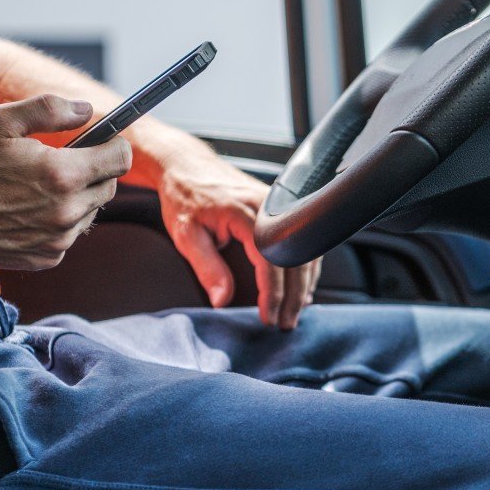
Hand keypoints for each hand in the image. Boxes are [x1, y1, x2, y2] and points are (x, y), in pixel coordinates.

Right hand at [0, 95, 131, 269]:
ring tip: (39, 187)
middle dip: (94, 170)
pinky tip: (30, 210)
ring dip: (76, 197)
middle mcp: (68, 210)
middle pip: (109, 186)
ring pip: (91, 211)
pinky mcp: (49, 256)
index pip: (120, 158)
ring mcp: (60, 238)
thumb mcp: (1, 122)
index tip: (104, 141)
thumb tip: (87, 110)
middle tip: (63, 162)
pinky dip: (59, 222)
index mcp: (63, 174)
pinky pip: (70, 234)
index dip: (114, 145)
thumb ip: (50, 109)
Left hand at [155, 142, 320, 328]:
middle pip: (294, 259)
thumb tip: (223, 300)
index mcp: (245, 213)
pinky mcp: (281, 207)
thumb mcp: (186, 235)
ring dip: (303, 284)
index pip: (270, 261)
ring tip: (294, 311)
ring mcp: (279, 205)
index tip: (269, 316)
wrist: (187, 167)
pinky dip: (304, 266)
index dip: (272, 293)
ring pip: (304, 250)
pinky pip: (302, 240)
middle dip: (293, 296)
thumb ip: (207, 268)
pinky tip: (300, 286)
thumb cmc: (185, 198)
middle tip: (285, 322)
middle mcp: (268, 206)